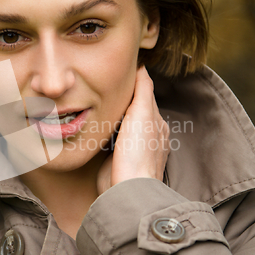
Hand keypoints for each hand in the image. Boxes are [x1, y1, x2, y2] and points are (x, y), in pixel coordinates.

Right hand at [97, 66, 169, 194]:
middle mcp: (147, 136)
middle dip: (121, 100)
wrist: (126, 188)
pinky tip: (97, 126)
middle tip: (105, 85)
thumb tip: (143, 66)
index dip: (134, 84)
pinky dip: (105, 130)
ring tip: (99, 102)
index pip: (145, 96)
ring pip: (120, 124)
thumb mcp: (142, 113)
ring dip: (112, 116)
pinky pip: (109, 139)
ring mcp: (131, 149)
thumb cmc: (138, 152)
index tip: (119, 72)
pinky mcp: (115, 159)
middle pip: (132, 110)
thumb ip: (143, 89)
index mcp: (157, 124)